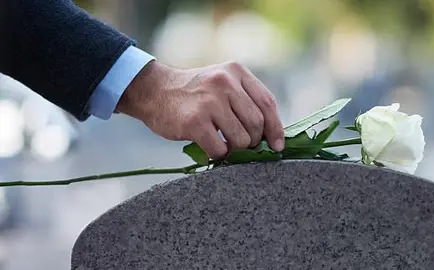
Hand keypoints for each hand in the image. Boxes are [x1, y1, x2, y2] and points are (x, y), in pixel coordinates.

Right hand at [116, 60, 284, 157]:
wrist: (154, 91)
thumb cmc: (194, 94)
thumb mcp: (222, 83)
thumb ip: (245, 100)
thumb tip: (272, 134)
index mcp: (236, 71)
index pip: (267, 103)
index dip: (276, 128)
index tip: (277, 145)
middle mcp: (225, 82)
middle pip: (256, 123)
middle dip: (254, 141)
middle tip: (243, 145)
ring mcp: (209, 101)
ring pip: (241, 139)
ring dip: (236, 150)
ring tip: (225, 145)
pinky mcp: (195, 121)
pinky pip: (220, 149)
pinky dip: (219, 155)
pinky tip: (212, 148)